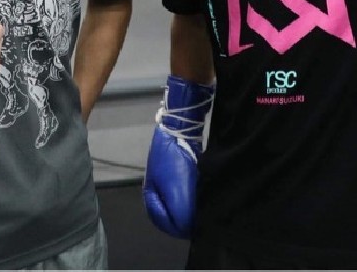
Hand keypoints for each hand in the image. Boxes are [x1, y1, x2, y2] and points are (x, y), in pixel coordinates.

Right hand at [143, 74, 213, 238]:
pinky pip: (188, 189)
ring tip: (205, 204)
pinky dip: (196, 192)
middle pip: (173, 213)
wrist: (181, 127)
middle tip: (203, 215)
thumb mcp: (177, 192)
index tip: (197, 225)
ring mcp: (168, 178)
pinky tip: (205, 190)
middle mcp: (158, 189)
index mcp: (150, 196)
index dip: (181, 227)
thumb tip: (188, 228)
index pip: (165, 222)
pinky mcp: (180, 169)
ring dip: (193, 204)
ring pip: (182, 201)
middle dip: (187, 216)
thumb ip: (180, 215)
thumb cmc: (175, 162)